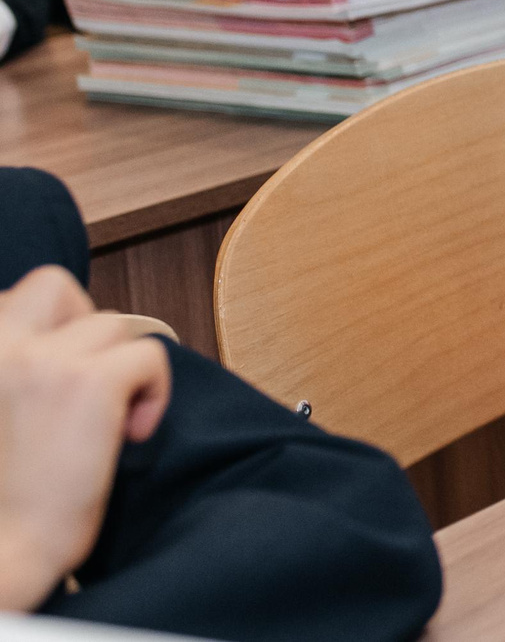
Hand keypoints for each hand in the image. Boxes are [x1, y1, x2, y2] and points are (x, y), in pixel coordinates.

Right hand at [0, 267, 171, 611]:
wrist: (1, 554)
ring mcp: (40, 359)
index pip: (13, 298)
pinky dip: (154, 391)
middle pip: (54, 286)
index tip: (56, 377)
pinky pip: (150, 354)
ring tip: (105, 422)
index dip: (46, 330)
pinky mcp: (89, 383)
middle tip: (88, 381)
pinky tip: (129, 433)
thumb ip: (10, 368)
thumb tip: (56, 338)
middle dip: (82, 324)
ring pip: (114, 325)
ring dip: (121, 369)